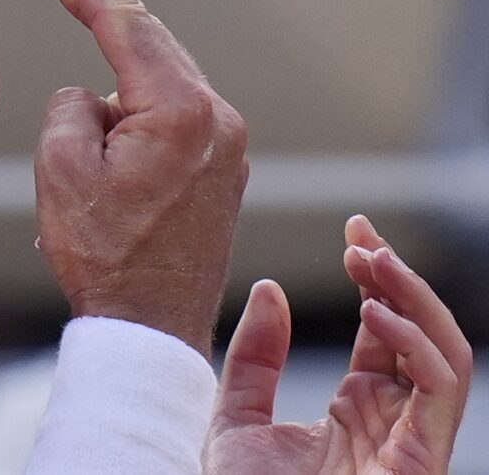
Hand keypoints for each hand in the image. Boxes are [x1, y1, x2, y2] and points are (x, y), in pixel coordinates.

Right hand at [34, 0, 248, 356]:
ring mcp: (227, 143)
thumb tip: (96, 95)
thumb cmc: (104, 255)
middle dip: (99, 9)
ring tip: (83, 159)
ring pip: (156, 86)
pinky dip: (135, 118)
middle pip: (147, 44)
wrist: (150, 327)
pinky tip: (109, 158)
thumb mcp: (62, 168)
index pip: (125, 20)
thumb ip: (72, 104)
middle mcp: (218, 118)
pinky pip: (171, 118)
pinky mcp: (223, 166)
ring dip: (113, 91)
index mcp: (180, 111)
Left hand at [204, 215, 472, 474]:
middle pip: (418, 335)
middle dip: (398, 278)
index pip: (383, 331)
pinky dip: (418, 345)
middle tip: (362, 239)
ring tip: (372, 261)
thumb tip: (268, 288)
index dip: (376, 277)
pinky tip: (374, 312)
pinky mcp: (419, 463)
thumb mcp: (235, 417)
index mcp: (357, 409)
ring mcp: (409, 442)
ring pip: (445, 355)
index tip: (353, 229)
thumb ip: (254, 356)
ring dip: (414, 300)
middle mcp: (391, 421)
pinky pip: (440, 393)